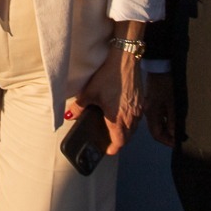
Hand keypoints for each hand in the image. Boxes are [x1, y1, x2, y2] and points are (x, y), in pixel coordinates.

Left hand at [68, 37, 142, 156]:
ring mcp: (138, 110)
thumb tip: (69, 116)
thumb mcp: (89, 93)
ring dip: (125, 131)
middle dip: (118, 141)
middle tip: (108, 139)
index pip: (118, 144)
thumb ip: (78, 108)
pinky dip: (130, 119)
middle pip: (126, 138)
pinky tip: (122, 111)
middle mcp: (131, 118)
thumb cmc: (109, 77)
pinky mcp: (141, 101)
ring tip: (114, 126)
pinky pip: (137, 117)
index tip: (104, 149)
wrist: (125, 60)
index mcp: (118, 120)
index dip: (111, 149)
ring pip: (133, 128)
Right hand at [143, 77, 178, 146]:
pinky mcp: (152, 103)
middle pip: (156, 130)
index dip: (166, 141)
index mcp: (151, 113)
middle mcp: (148, 113)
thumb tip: (174, 134)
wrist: (159, 67)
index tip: (176, 144)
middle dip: (167, 136)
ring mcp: (149, 108)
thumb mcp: (172, 103)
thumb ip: (172, 119)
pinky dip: (166, 121)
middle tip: (179, 139)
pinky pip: (158, 117)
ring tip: (179, 132)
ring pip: (157, 124)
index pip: (156, 134)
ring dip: (167, 129)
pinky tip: (174, 122)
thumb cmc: (167, 84)